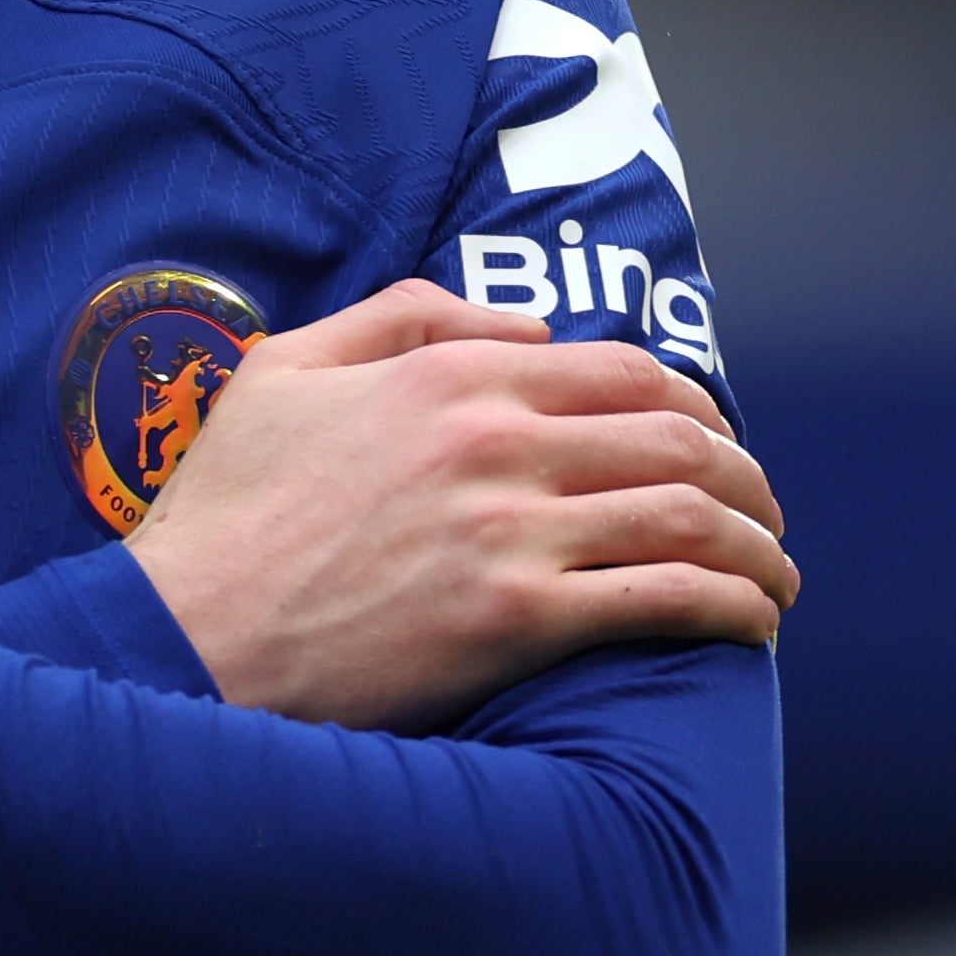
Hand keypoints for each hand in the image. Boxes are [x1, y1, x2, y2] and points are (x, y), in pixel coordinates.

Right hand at [125, 282, 793, 731]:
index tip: (711, 441)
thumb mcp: (283, 372)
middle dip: (744, 475)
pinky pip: (662, 600)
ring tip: (775, 574)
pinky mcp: (513, 621)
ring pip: (688, 516)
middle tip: (764, 510)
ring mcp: (508, 532)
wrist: (180, 635)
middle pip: (677, 438)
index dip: (691, 406)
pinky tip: (751, 623)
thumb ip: (398, 320)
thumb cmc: (222, 514)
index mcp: (449, 375)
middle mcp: (493, 440)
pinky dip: (729, 606)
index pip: (620, 370)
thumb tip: (512, 324)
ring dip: (756, 544)